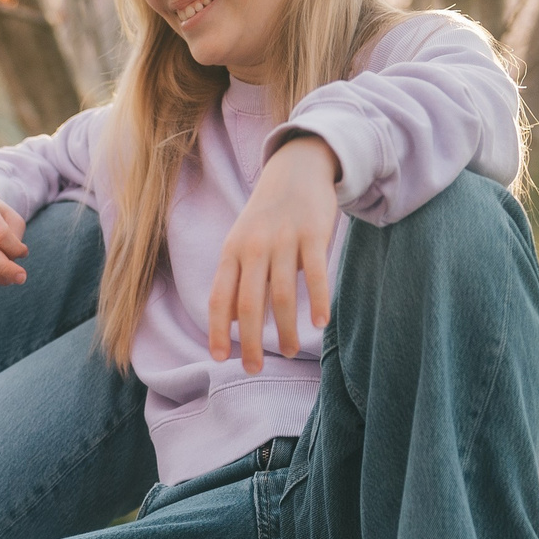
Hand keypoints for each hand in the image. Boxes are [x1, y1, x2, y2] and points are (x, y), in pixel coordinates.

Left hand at [208, 135, 338, 373]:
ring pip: (281, 296)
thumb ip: (237, 279)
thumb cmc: (266, 216)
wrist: (295, 169)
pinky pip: (316, 275)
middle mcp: (254, 247)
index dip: (218, 330)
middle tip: (253, 368)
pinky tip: (320, 323)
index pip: (220, 298)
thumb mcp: (242, 242)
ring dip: (285, 330)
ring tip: (290, 351)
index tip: (220, 358)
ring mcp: (284, 240)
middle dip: (250, 342)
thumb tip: (231, 323)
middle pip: (249, 305)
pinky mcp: (313, 234)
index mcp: (232, 251)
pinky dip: (318, 301)